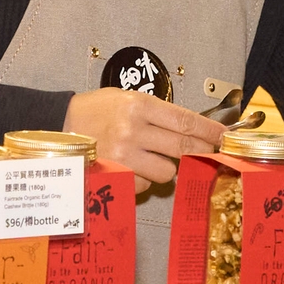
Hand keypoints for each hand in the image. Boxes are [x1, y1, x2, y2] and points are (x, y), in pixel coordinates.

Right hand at [60, 88, 223, 187]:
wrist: (58, 125)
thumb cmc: (96, 110)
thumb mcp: (126, 98)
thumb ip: (156, 112)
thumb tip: (193, 128)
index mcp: (139, 106)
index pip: (186, 120)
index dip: (211, 130)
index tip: (226, 136)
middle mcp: (133, 130)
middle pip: (183, 147)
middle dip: (201, 151)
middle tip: (208, 152)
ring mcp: (124, 156)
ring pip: (167, 171)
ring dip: (166, 167)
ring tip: (150, 157)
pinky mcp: (115, 176)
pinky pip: (145, 184)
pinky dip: (143, 179)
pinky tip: (130, 167)